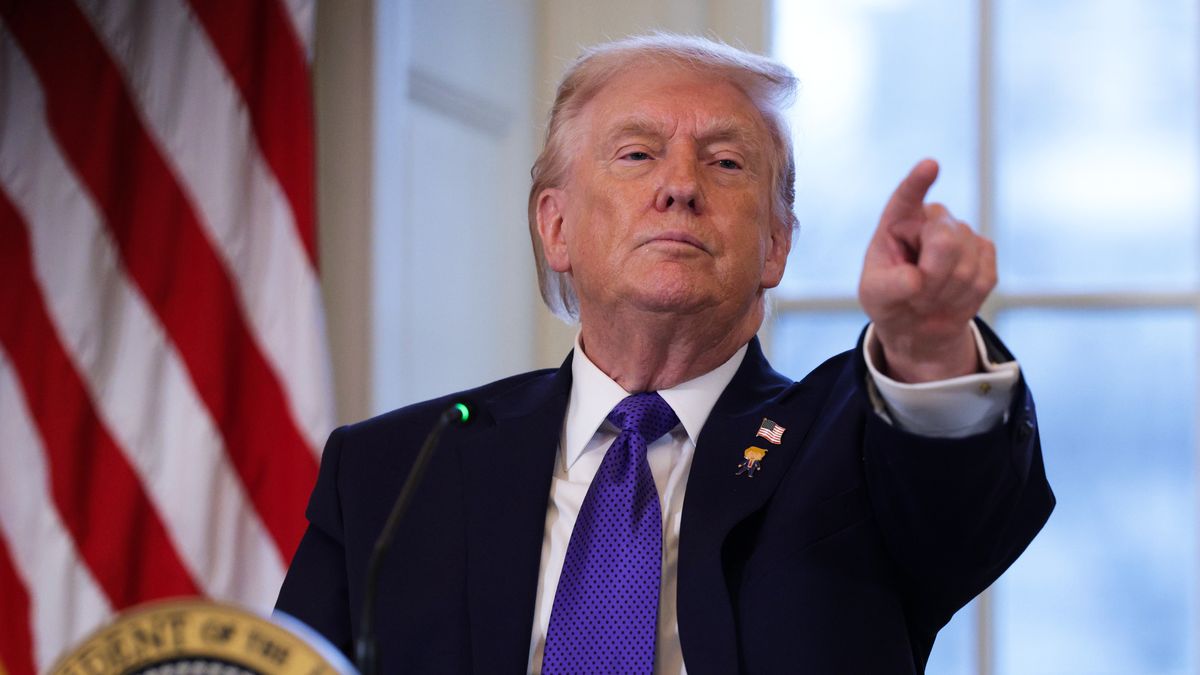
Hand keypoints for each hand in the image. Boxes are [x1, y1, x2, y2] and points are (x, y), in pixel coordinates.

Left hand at [858, 159, 994, 382]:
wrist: (917, 322)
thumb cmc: (890, 298)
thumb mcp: (875, 295)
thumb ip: (889, 286)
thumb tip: (916, 280)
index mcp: (898, 220)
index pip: (907, 197)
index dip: (918, 182)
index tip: (930, 166)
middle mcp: (932, 218)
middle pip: (945, 241)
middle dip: (932, 277)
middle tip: (915, 296)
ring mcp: (962, 233)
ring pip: (965, 265)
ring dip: (945, 293)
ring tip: (929, 298)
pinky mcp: (985, 252)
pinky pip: (983, 278)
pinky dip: (965, 298)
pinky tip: (951, 297)